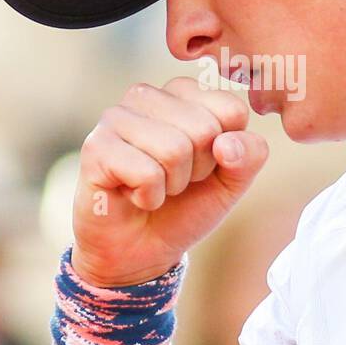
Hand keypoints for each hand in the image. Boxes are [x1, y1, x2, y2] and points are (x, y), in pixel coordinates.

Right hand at [70, 77, 268, 285]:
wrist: (140, 251)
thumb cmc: (185, 206)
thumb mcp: (232, 181)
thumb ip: (250, 155)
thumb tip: (227, 144)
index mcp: (183, 93)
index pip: (231, 108)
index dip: (226, 151)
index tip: (202, 166)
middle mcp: (147, 95)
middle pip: (204, 129)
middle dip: (198, 169)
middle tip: (174, 181)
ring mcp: (117, 117)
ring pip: (175, 149)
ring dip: (172, 185)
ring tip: (153, 187)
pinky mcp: (96, 146)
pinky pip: (147, 173)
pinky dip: (149, 197)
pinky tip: (133, 196)